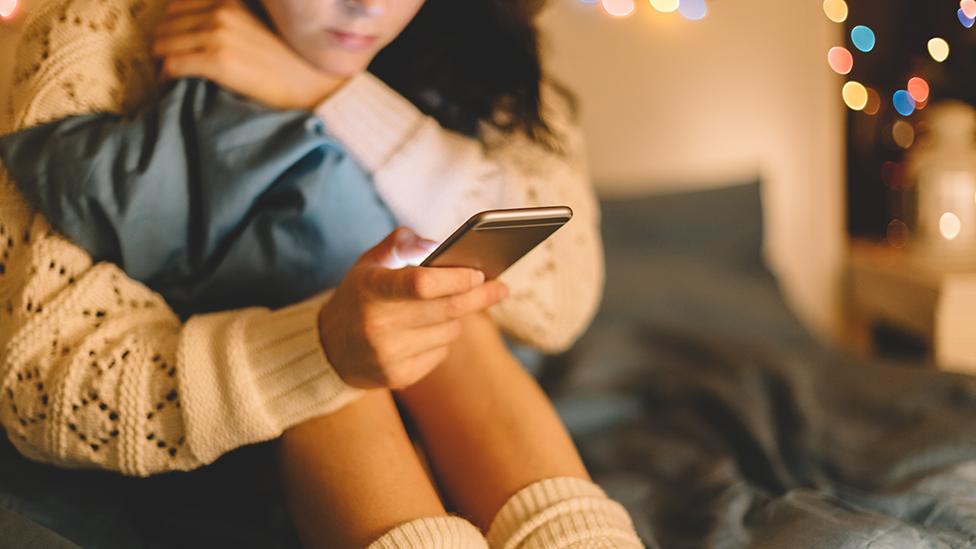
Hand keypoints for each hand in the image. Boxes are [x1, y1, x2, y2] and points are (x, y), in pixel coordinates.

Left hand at [153, 0, 343, 109]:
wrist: (314, 85)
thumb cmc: (290, 61)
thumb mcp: (260, 25)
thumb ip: (231, 18)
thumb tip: (202, 27)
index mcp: (230, 0)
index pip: (179, 4)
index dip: (172, 25)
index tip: (175, 42)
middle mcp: (222, 11)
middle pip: (167, 24)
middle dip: (164, 43)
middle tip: (169, 61)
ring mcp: (218, 35)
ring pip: (164, 44)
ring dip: (163, 60)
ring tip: (170, 74)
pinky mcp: (217, 62)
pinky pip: (172, 65)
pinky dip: (167, 76)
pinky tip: (173, 84)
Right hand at [319, 228, 508, 389]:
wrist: (329, 349)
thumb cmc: (360, 297)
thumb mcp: (369, 263)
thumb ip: (401, 244)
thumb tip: (438, 245)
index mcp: (370, 289)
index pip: (422, 284)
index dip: (456, 278)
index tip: (479, 273)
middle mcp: (377, 324)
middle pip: (446, 310)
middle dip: (479, 296)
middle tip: (500, 287)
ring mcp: (387, 355)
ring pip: (448, 332)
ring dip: (455, 318)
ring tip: (444, 309)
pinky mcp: (397, 377)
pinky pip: (440, 353)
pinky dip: (441, 340)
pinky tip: (425, 332)